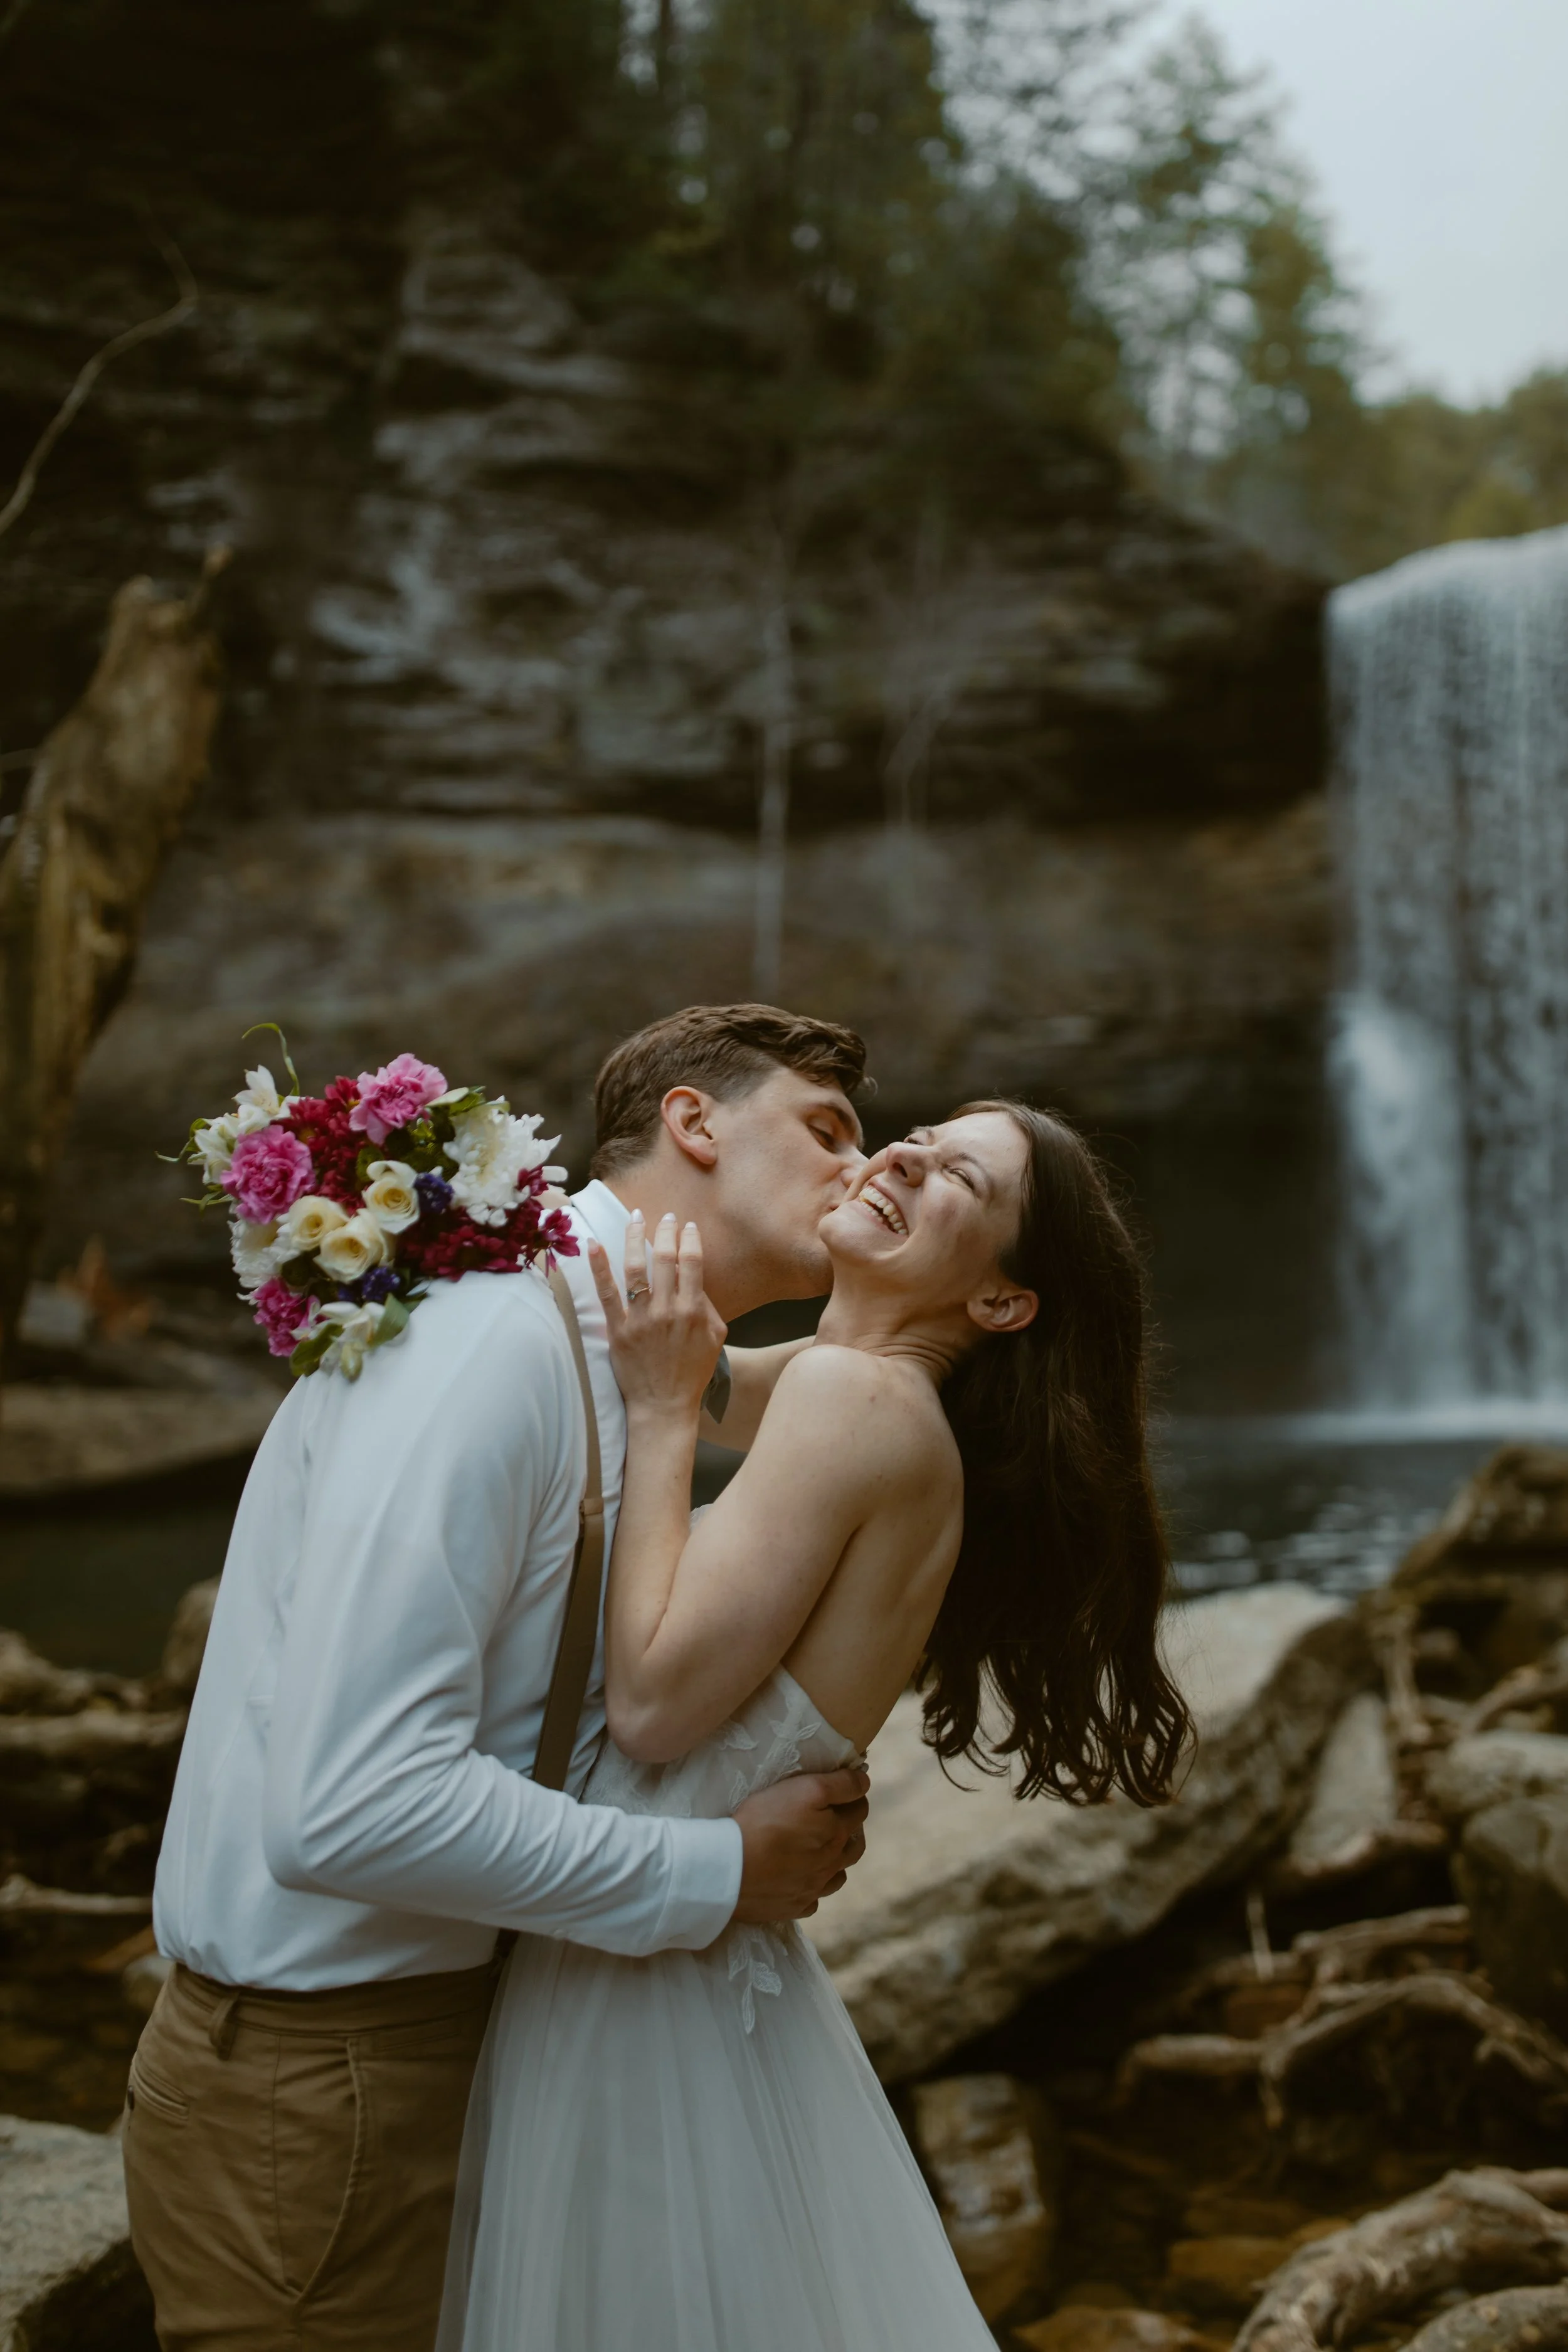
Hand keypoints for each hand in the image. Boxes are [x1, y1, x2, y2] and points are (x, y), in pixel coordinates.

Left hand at [588, 1213, 726, 1418]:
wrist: (664, 1406)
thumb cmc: (691, 1373)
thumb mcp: (715, 1338)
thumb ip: (708, 1306)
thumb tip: (695, 1279)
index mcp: (694, 1310)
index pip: (692, 1261)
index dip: (689, 1238)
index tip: (687, 1225)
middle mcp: (667, 1310)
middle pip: (665, 1257)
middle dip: (665, 1230)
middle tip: (665, 1216)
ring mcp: (641, 1319)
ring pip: (636, 1268)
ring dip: (635, 1237)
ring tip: (635, 1217)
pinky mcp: (618, 1330)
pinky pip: (606, 1294)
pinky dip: (599, 1266)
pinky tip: (593, 1243)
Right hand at [730, 1766, 869, 1924]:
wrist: (730, 1868)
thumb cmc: (766, 1821)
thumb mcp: (806, 1788)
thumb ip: (840, 1785)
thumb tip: (865, 1783)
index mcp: (837, 1834)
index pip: (859, 1810)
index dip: (854, 1796)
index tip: (845, 1790)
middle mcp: (831, 1864)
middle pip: (855, 1846)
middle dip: (852, 1830)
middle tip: (839, 1819)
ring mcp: (813, 1889)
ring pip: (837, 1876)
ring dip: (837, 1862)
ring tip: (824, 1851)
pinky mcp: (792, 1907)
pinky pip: (812, 1900)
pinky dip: (813, 1889)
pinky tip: (802, 1880)